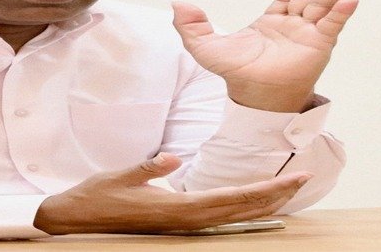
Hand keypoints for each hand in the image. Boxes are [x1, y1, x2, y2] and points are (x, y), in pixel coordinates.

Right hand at [33, 153, 310, 234]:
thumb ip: (149, 167)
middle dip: (274, 195)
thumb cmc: (97, 195)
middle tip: (303, 178)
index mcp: (177, 209)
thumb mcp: (120, 176)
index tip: (292, 178)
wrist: (77, 218)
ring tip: (287, 190)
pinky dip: (242, 208)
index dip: (265, 189)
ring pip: (233, 215)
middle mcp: (186, 220)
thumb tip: (173, 157)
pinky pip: (219, 216)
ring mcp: (182, 224)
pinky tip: (250, 202)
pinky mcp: (177, 221)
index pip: (232, 198)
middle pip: (241, 209)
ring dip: (262, 203)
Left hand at [171, 0, 358, 111]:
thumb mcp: (205, 47)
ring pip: (323, 6)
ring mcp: (307, 34)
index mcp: (271, 20)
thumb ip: (190, 26)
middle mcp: (292, 24)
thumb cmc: (233, 72)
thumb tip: (177, 4)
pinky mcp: (319, 46)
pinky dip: (341, 12)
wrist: (252, 96)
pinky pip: (333, 26)